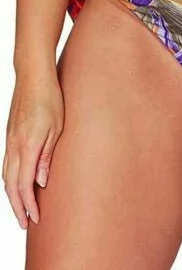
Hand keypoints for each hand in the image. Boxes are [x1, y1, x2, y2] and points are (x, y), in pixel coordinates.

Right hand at [2, 70, 63, 227]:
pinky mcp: (10, 134)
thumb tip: (40, 182)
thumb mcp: (57, 126)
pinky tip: (17, 184)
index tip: (35, 219)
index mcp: (28, 145)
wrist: (33, 75)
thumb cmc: (51, 98)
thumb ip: (47, 155)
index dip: (28, 204)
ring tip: (21, 208)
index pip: (24, 184)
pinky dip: (10, 179)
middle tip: (26, 223)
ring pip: (5, 175)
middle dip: (17, 206)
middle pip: (10, 184)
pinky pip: (6, 163)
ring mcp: (10, 140)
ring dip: (12, 195)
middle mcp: (14, 145)